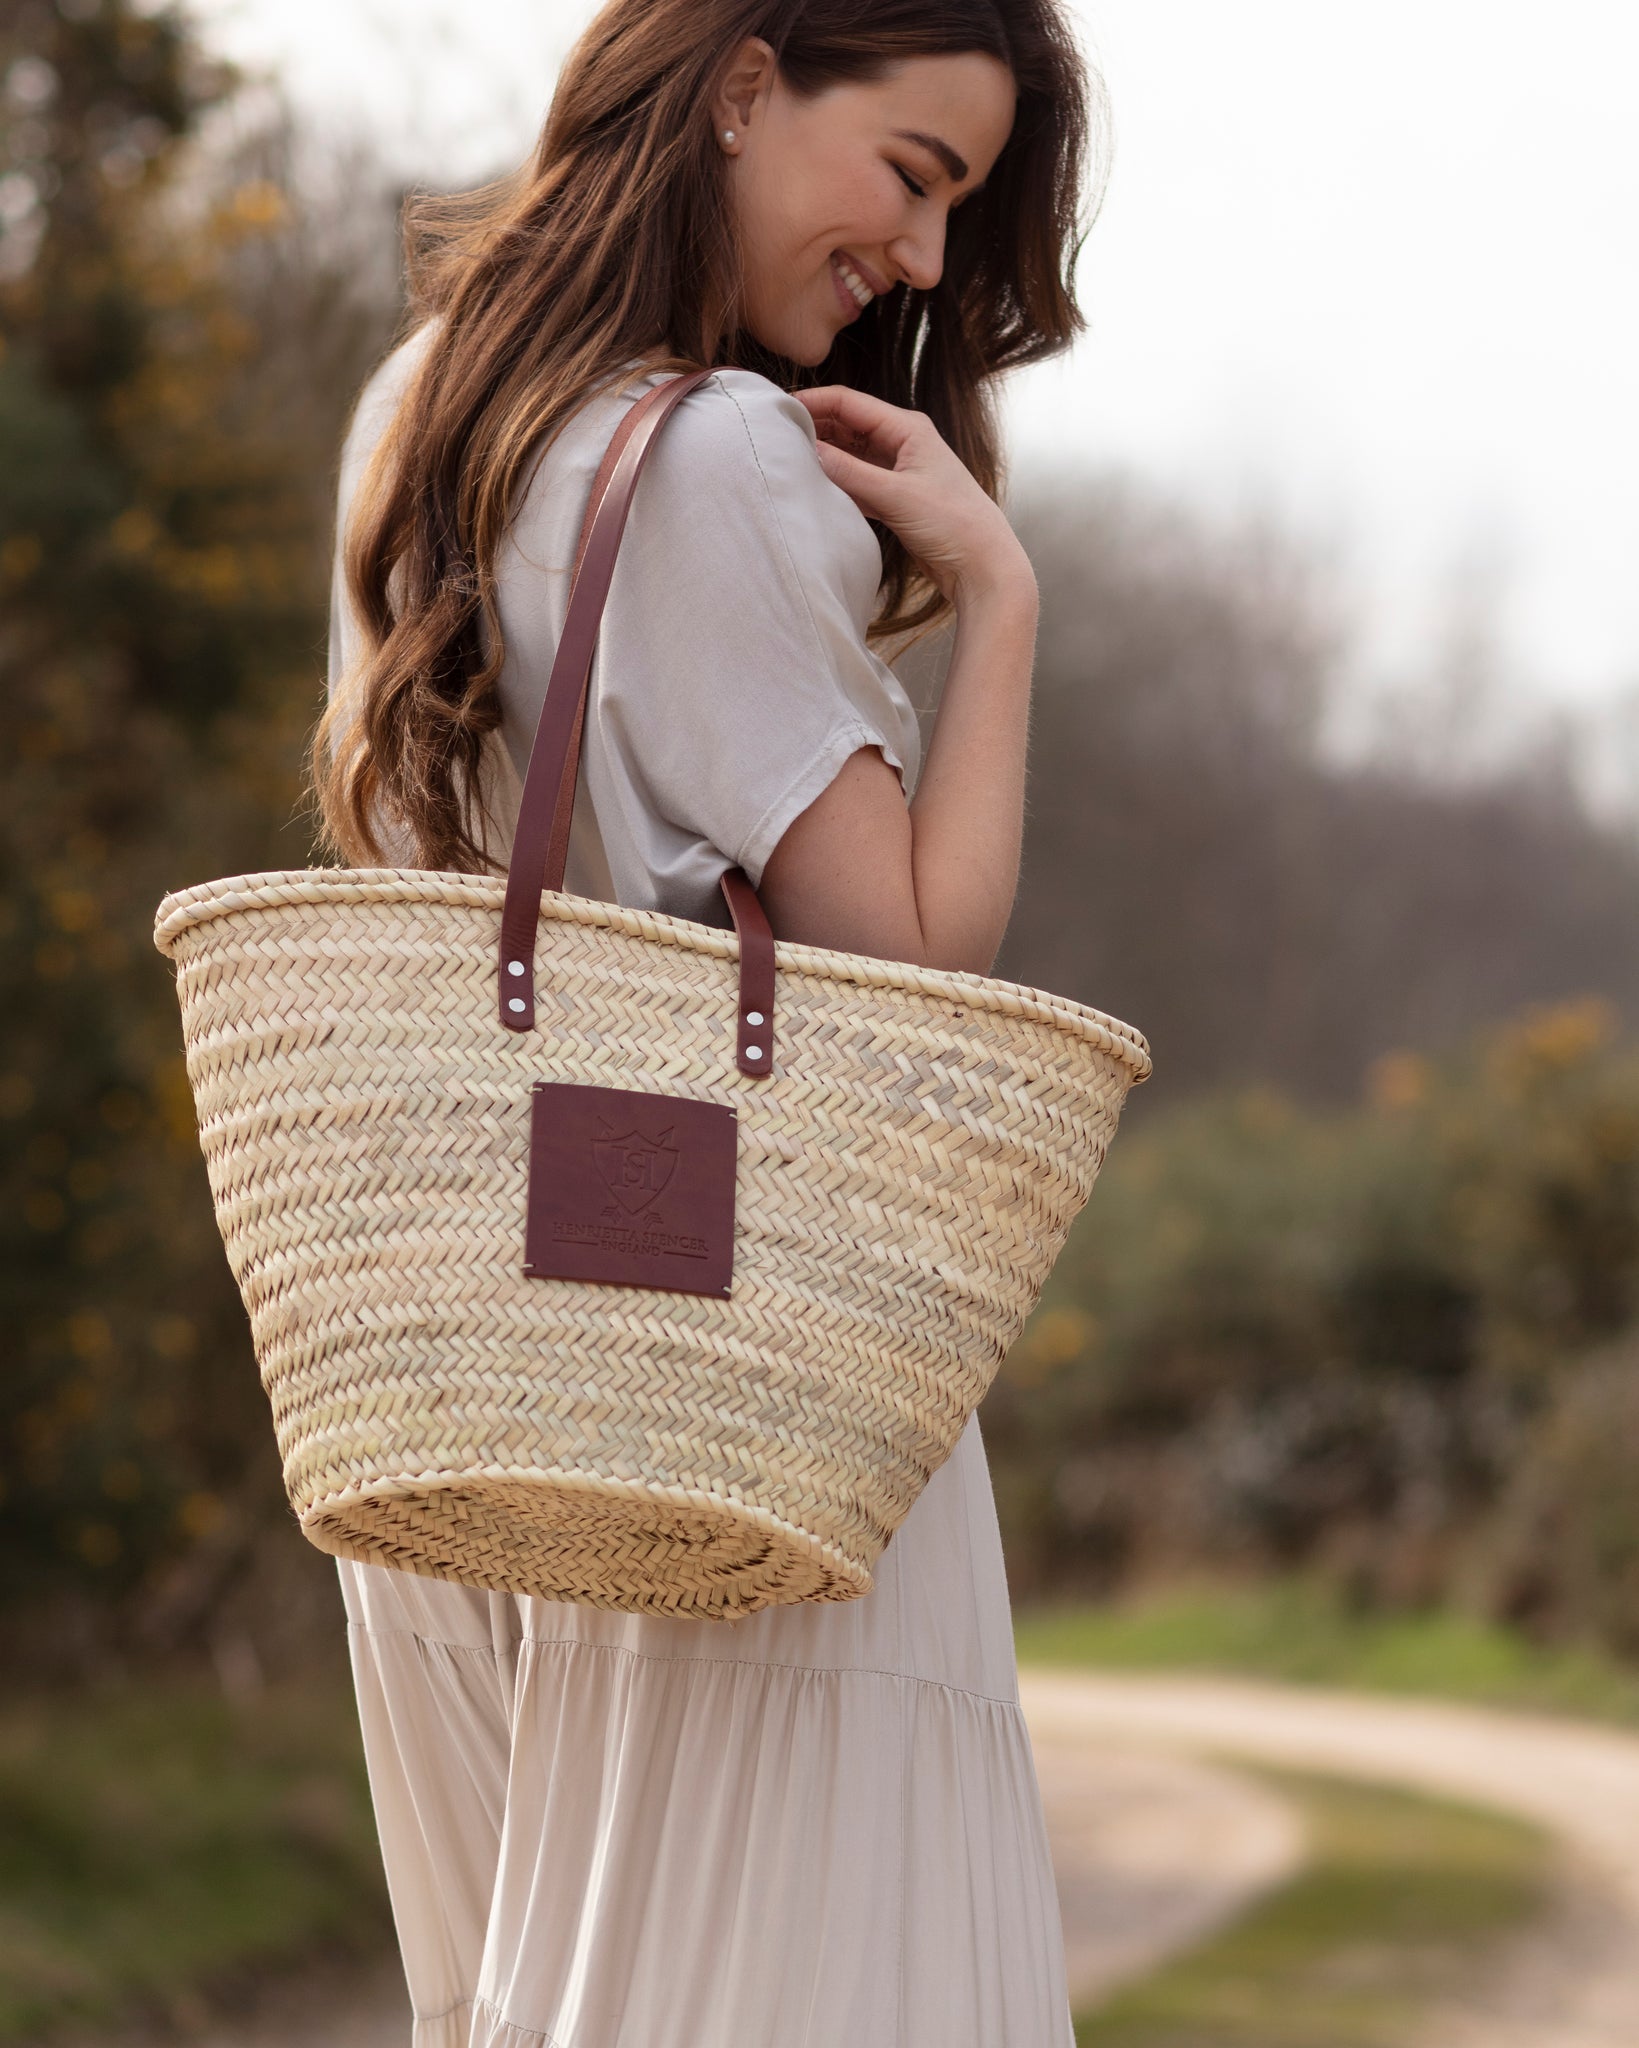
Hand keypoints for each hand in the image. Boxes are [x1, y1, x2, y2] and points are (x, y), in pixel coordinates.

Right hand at [794, 385, 1034, 609]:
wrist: (982, 566)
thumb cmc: (953, 523)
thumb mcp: (896, 495)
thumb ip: (849, 473)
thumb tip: (808, 451)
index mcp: (907, 428)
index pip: (849, 402)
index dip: (812, 402)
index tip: (779, 410)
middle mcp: (902, 443)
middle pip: (846, 425)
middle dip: (814, 429)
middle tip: (776, 438)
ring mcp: (897, 470)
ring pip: (849, 455)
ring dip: (824, 458)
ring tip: (788, 462)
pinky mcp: (895, 498)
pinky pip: (856, 482)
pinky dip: (837, 483)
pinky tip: (815, 489)